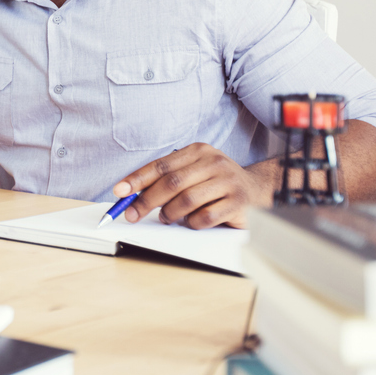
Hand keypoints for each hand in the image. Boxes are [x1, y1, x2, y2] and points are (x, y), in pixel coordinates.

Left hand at [111, 143, 274, 229]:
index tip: (120, 192)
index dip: (137, 179)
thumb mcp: (192, 172)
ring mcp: (228, 182)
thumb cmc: (215, 182)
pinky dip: (191, 223)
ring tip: (166, 218)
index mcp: (198, 151)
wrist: (256, 190)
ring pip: (187, 200)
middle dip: (146, 201)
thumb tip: (131, 195)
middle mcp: (214, 162)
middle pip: (172, 183)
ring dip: (170, 213)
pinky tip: (190, 222)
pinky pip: (205, 217)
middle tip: (132, 214)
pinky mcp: (238, 203)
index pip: (161, 165)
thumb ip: (166, 179)